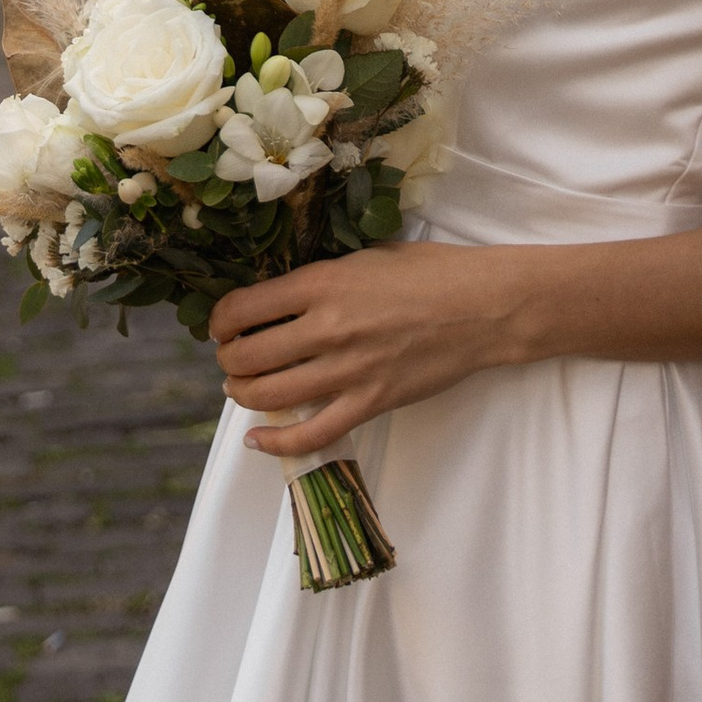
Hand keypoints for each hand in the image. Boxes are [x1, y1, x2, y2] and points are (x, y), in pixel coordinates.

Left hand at [210, 243, 527, 461]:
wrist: (480, 306)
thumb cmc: (427, 271)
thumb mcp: (364, 257)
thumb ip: (321, 278)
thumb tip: (280, 297)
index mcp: (322, 283)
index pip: (244, 308)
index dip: (220, 321)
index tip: (221, 326)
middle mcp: (327, 328)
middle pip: (249, 356)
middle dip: (228, 361)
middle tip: (231, 359)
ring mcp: (349, 370)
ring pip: (270, 396)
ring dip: (244, 396)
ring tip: (241, 389)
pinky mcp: (370, 403)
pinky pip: (313, 434)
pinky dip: (277, 444)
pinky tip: (257, 440)